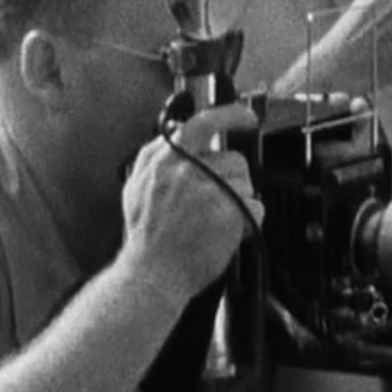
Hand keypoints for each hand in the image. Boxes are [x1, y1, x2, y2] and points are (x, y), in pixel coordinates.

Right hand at [116, 104, 262, 300]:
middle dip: (233, 180)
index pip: (203, 123)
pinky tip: (230, 231)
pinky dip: (250, 221)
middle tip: (220, 200)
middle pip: (233, 160)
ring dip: (240, 200)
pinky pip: (256, 207)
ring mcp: (209, 191)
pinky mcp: (228, 213)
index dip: (230, 116)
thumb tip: (176, 131)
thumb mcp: (135, 186)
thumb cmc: (145, 237)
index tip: (247, 119)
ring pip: (246, 183)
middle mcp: (187, 171)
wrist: (150, 275)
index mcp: (164, 160)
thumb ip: (154, 156)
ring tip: (218, 220)